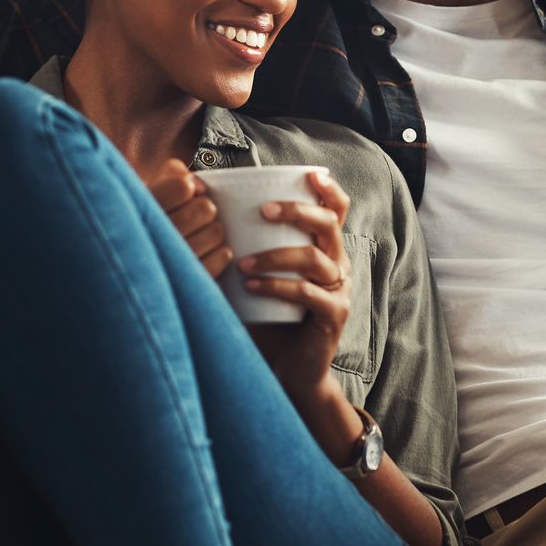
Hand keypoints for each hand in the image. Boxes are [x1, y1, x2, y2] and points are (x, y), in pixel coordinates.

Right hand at [143, 159, 231, 276]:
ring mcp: (172, 262)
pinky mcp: (188, 282)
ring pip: (216, 233)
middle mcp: (154, 236)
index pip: (183, 187)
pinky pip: (221, 258)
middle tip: (192, 216)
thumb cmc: (146, 220)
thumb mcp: (150, 189)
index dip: (188, 186)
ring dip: (212, 231)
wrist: (129, 263)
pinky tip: (206, 250)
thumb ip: (172, 173)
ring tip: (197, 235)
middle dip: (203, 209)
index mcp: (142, 208)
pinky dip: (219, 253)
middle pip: (205, 209)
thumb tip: (197, 184)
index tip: (184, 192)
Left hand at [239, 169, 352, 413]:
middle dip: (296, 210)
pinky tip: (251, 286)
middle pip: (329, 224)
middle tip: (262, 210)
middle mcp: (338, 265)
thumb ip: (247, 247)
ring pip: (314, 258)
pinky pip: (307, 294)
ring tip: (242, 262)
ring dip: (275, 255)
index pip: (337, 210)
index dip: (329, 190)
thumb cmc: (269, 318)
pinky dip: (276, 287)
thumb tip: (205, 211)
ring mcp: (339, 290)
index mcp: (325, 250)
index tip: (309, 175)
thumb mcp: (260, 276)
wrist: (288, 370)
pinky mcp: (333, 316)